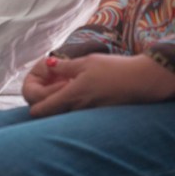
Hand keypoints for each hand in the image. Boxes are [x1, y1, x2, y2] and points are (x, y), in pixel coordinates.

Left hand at [28, 54, 174, 117]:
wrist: (142, 81)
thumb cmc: (114, 69)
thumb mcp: (86, 62)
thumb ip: (64, 66)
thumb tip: (48, 64)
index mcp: (71, 95)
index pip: (41, 110)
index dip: (33, 102)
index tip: (36, 90)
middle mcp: (77, 108)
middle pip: (49, 113)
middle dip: (44, 100)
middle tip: (51, 82)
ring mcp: (88, 113)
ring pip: (63, 112)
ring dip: (59, 101)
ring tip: (66, 82)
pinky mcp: (97, 114)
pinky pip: (77, 112)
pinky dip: (72, 103)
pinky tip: (78, 87)